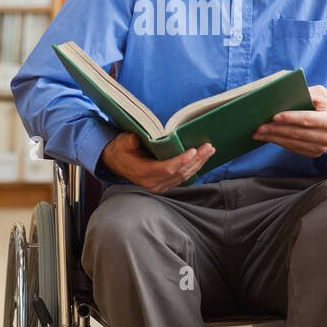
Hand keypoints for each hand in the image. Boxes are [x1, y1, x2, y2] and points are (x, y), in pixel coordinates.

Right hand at [100, 132, 215, 192]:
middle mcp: (152, 183)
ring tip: (209, 151)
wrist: (116, 163)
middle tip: (208, 147)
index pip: (166, 168)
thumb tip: (135, 139)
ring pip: (183, 177)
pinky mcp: (164, 186)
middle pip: (179, 173)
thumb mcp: (121, 142)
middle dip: (196, 160)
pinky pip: (182, 179)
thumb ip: (128, 142)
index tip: (193, 150)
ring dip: (198, 164)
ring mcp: (159, 186)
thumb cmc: (121, 150)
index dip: (181, 160)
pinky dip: (193, 169)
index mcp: (142, 172)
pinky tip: (202, 159)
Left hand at [252, 84, 326, 157]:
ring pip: (293, 143)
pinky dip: (280, 143)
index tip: (273, 116)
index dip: (290, 118)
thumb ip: (306, 93)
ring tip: (259, 133)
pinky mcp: (315, 153)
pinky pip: (294, 148)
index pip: (307, 119)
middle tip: (259, 127)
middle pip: (297, 133)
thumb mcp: (322, 94)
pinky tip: (269, 138)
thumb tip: (284, 96)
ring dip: (274, 138)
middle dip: (275, 130)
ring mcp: (321, 147)